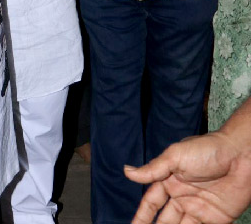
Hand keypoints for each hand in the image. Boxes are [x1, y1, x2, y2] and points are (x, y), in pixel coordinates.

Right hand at [125, 132, 250, 223]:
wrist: (239, 157)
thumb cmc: (206, 150)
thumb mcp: (174, 156)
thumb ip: (153, 169)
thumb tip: (127, 172)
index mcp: (169, 180)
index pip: (151, 203)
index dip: (141, 216)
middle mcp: (181, 197)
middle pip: (163, 219)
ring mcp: (198, 209)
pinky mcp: (215, 219)